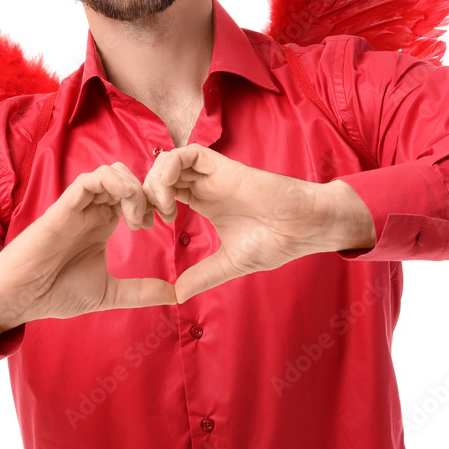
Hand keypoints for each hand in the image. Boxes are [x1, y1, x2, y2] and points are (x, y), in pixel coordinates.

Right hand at [0, 163, 175, 341]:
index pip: (135, 195)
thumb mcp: (109, 292)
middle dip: (150, 191)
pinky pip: (90, 180)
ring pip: (111, 172)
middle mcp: (93, 210)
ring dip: (133, 188)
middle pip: (128, 178)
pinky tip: (125, 208)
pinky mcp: (65, 206)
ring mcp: (79, 206)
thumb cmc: (57, 293)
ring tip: (137, 218)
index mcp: (103, 223)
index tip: (167, 221)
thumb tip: (175, 294)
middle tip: (160, 215)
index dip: (155, 201)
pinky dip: (113, 184)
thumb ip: (141, 291)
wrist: (21, 299)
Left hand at [143, 144, 375, 302]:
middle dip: (143, 192)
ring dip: (153, 182)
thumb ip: (203, 276)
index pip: (164, 190)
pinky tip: (170, 197)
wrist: (304, 228)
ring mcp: (213, 173)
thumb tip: (177, 296)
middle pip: (160, 173)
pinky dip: (169, 169)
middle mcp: (205, 184)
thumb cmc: (276, 242)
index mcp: (205, 201)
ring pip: (168, 161)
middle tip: (144, 220)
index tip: (145, 227)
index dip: (148, 203)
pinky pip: (186, 153)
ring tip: (160, 211)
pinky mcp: (223, 165)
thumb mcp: (230, 264)